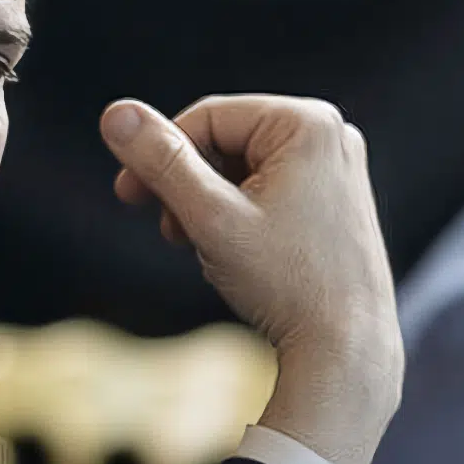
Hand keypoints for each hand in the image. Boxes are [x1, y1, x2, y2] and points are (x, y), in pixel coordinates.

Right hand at [99, 94, 403, 463]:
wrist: (346, 349)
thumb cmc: (288, 283)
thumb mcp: (209, 216)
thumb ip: (161, 161)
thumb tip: (116, 114)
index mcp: (307, 124)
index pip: (205, 118)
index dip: (160, 154)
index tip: (129, 195)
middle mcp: (329, 135)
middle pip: (223, 140)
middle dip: (186, 183)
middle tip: (168, 227)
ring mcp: (335, 167)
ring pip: (239, 165)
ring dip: (205, 201)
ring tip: (200, 243)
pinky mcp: (332, 198)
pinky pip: (264, 186)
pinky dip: (233, 212)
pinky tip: (228, 249)